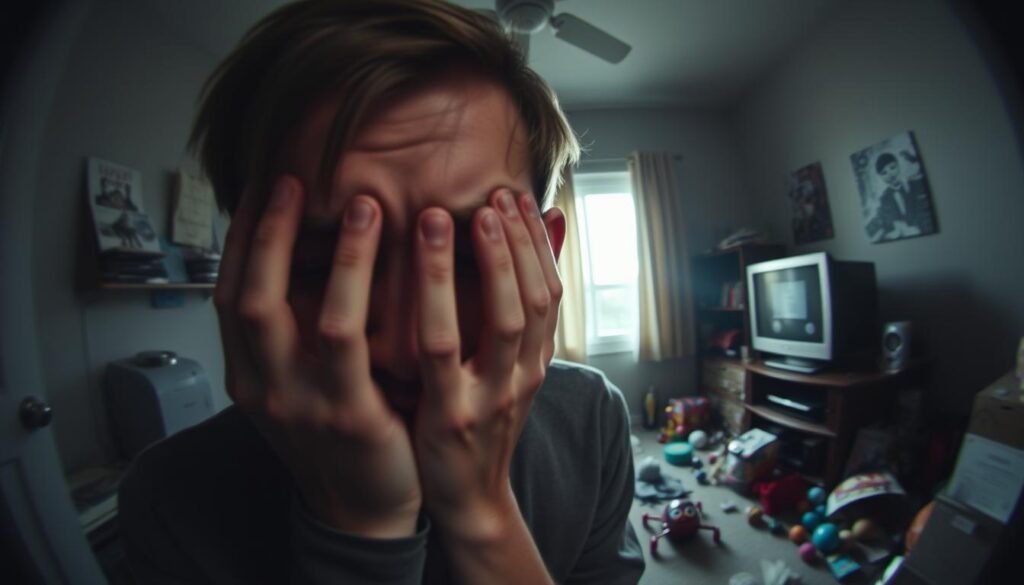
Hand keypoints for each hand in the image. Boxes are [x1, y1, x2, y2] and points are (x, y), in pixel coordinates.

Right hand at [215, 176, 420, 536]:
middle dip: (270, 232)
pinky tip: (403, 256)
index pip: (229, 295)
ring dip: (339, 254)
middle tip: (294, 179)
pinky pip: (358, 342)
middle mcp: (264, 389)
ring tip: (365, 204)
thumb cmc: (336, 434)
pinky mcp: (351, 415)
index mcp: (248, 376)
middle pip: (252, 297)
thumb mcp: (298, 384)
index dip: (243, 239)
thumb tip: (305, 255)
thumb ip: (293, 333)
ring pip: (314, 314)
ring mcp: (306, 405)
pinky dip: (370, 287)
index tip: (262, 188)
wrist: (361, 509)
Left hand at [412, 188, 563, 539]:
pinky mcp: (452, 415)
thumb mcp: (509, 373)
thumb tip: (536, 254)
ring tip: (467, 214)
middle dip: (519, 241)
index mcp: (536, 363)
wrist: (470, 503)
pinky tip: (422, 264)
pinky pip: (445, 349)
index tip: (518, 197)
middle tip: (498, 193)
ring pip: (503, 318)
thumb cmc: (480, 427)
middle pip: (534, 297)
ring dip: (490, 260)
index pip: (550, 292)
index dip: (538, 243)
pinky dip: (438, 299)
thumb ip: (518, 318)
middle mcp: (523, 376)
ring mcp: (492, 396)